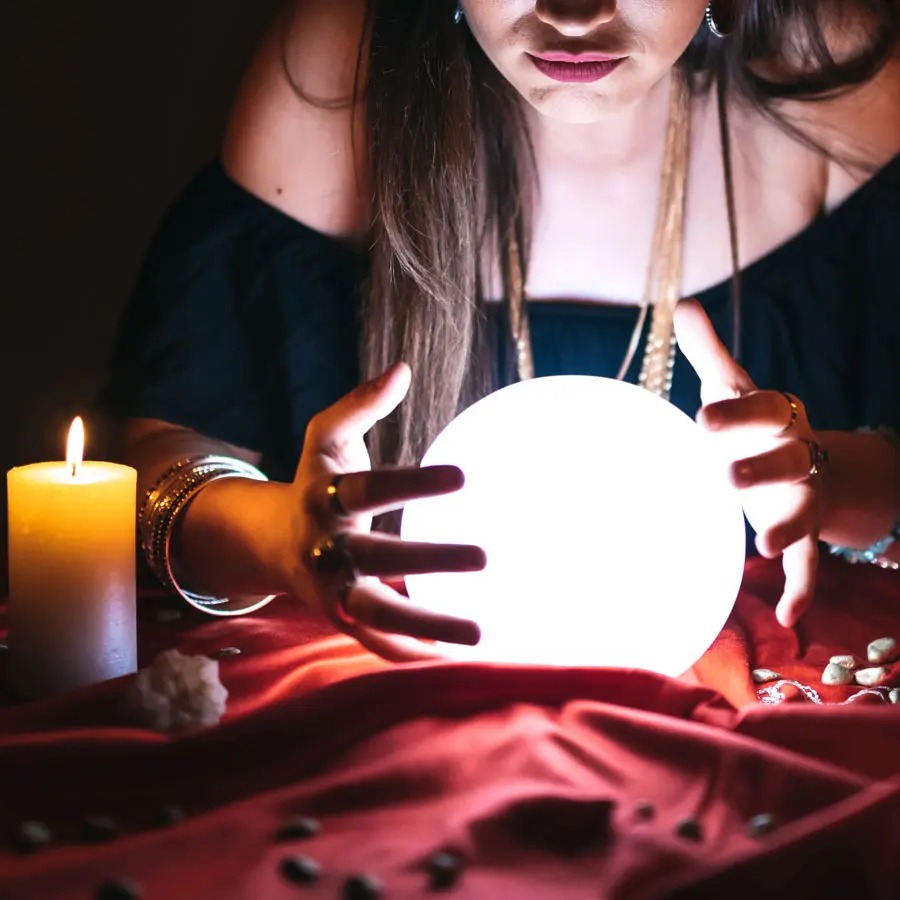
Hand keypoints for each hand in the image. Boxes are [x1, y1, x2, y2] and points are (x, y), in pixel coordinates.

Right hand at [276, 363, 484, 660]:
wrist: (270, 543)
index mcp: (324, 498)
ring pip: (376, 612)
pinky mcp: (339, 618)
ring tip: (481, 632)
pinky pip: (374, 640)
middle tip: (485, 557)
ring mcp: (330, 589)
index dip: (412, 484)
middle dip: (427, 561)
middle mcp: (325, 547)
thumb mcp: (325, 438)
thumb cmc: (315, 482)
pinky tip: (454, 658)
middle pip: (375, 558)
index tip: (464, 477)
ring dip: (426, 623)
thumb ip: (358, 405)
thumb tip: (401, 369)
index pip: (369, 489)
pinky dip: (409, 652)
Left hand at [674, 300, 827, 627]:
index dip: (737, 412)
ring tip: (764, 545)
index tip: (702, 417)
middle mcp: (794, 455)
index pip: (761, 408)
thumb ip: (711, 351)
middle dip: (761, 468)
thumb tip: (684, 302)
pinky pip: (808, 565)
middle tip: (727, 476)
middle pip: (786, 461)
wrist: (804, 457)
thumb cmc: (755, 420)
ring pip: (800, 513)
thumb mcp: (735, 386)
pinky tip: (791, 621)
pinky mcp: (800, 532)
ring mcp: (800, 498)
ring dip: (786, 528)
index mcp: (775, 417)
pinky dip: (800, 590)